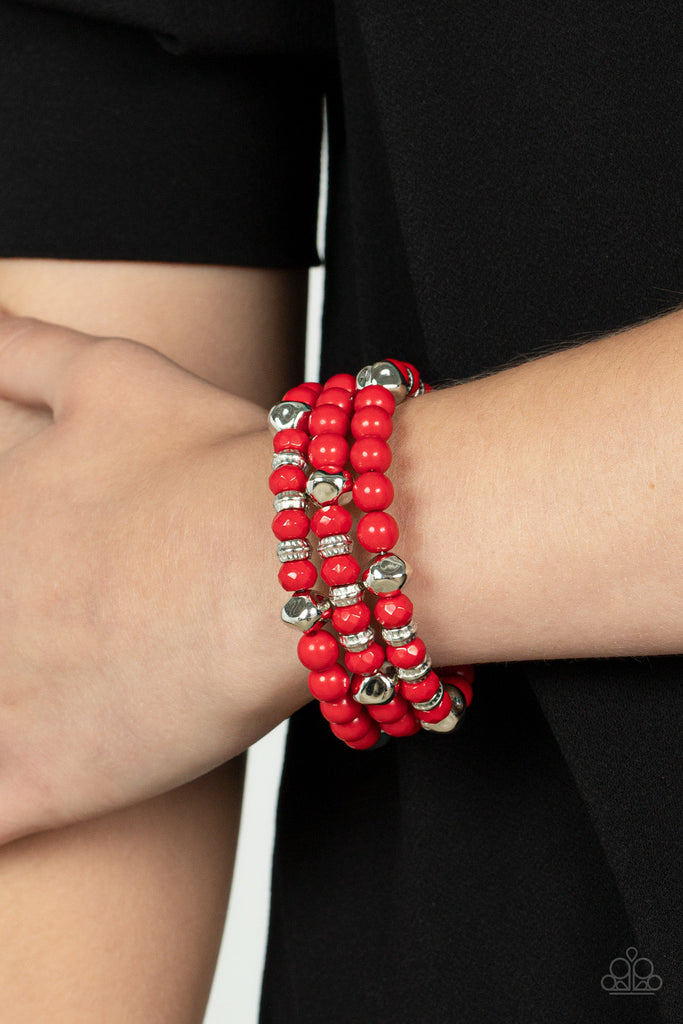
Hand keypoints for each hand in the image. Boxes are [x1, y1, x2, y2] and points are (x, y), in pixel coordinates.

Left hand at [0, 316, 307, 843]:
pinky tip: (15, 808)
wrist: (305, 553)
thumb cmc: (221, 459)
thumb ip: (22, 347)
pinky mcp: (50, 778)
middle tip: (53, 618)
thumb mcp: (109, 374)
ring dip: (0, 701)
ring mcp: (6, 697)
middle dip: (4, 620)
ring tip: (31, 696)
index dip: (2, 567)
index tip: (24, 575)